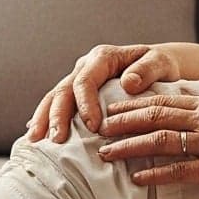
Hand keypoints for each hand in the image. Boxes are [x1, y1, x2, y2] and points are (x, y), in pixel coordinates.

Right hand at [27, 41, 184, 141]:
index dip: (85, 104)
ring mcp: (78, 79)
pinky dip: (46, 119)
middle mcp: (86, 67)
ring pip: (54, 97)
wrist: (158, 67)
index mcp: (103, 58)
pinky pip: (57, 105)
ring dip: (44, 119)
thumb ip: (148, 70)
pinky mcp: (77, 94)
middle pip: (63, 90)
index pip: (85, 81)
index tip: (94, 127)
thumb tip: (129, 83)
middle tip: (56, 140)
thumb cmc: (162, 66)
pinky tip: (37, 136)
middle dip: (56, 115)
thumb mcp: (162, 63)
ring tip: (36, 141)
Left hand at [95, 89, 198, 196]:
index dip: (132, 105)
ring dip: (130, 147)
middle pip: (155, 115)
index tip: (110, 109)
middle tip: (98, 129)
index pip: (163, 100)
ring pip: (161, 140)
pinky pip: (180, 170)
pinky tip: (137, 178)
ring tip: (107, 154)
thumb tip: (180, 109)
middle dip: (122, 122)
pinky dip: (155, 173)